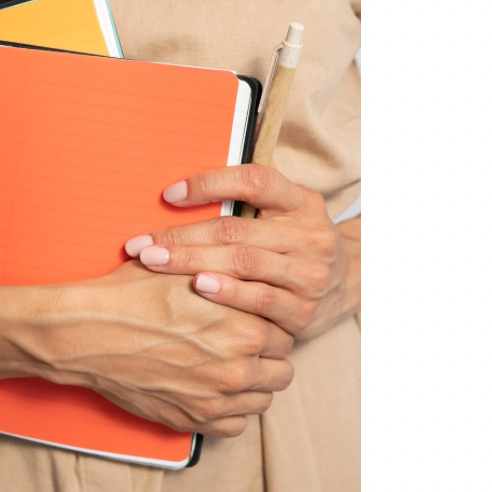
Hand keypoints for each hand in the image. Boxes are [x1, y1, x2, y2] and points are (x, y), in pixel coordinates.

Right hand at [7, 261, 294, 437]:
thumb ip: (225, 273)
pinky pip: (236, 426)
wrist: (87, 333)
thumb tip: (247, 264)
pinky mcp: (194, 420)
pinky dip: (230, 411)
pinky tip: (213, 392)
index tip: (250, 320)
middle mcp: (238, 367)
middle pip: (281, 368)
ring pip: (263, 399)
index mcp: (244, 327)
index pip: (283, 332)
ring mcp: (217, 399)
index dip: (266, 324)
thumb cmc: (131, 295)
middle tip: (242, 345)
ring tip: (228, 368)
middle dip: (266, 357)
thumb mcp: (184, 268)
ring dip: (251, 385)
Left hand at [123, 164, 359, 340]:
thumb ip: (247, 202)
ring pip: (243, 263)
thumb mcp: (286, 213)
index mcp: (300, 202)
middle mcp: (309, 235)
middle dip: (181, 235)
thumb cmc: (295, 243)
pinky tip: (197, 287)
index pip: (255, 181)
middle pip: (236, 229)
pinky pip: (260, 300)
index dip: (210, 183)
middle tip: (139, 243)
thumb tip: (176, 191)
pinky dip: (227, 293)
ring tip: (154, 262)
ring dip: (192, 262)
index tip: (168, 195)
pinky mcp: (304, 311)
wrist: (351, 286)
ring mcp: (309, 274)